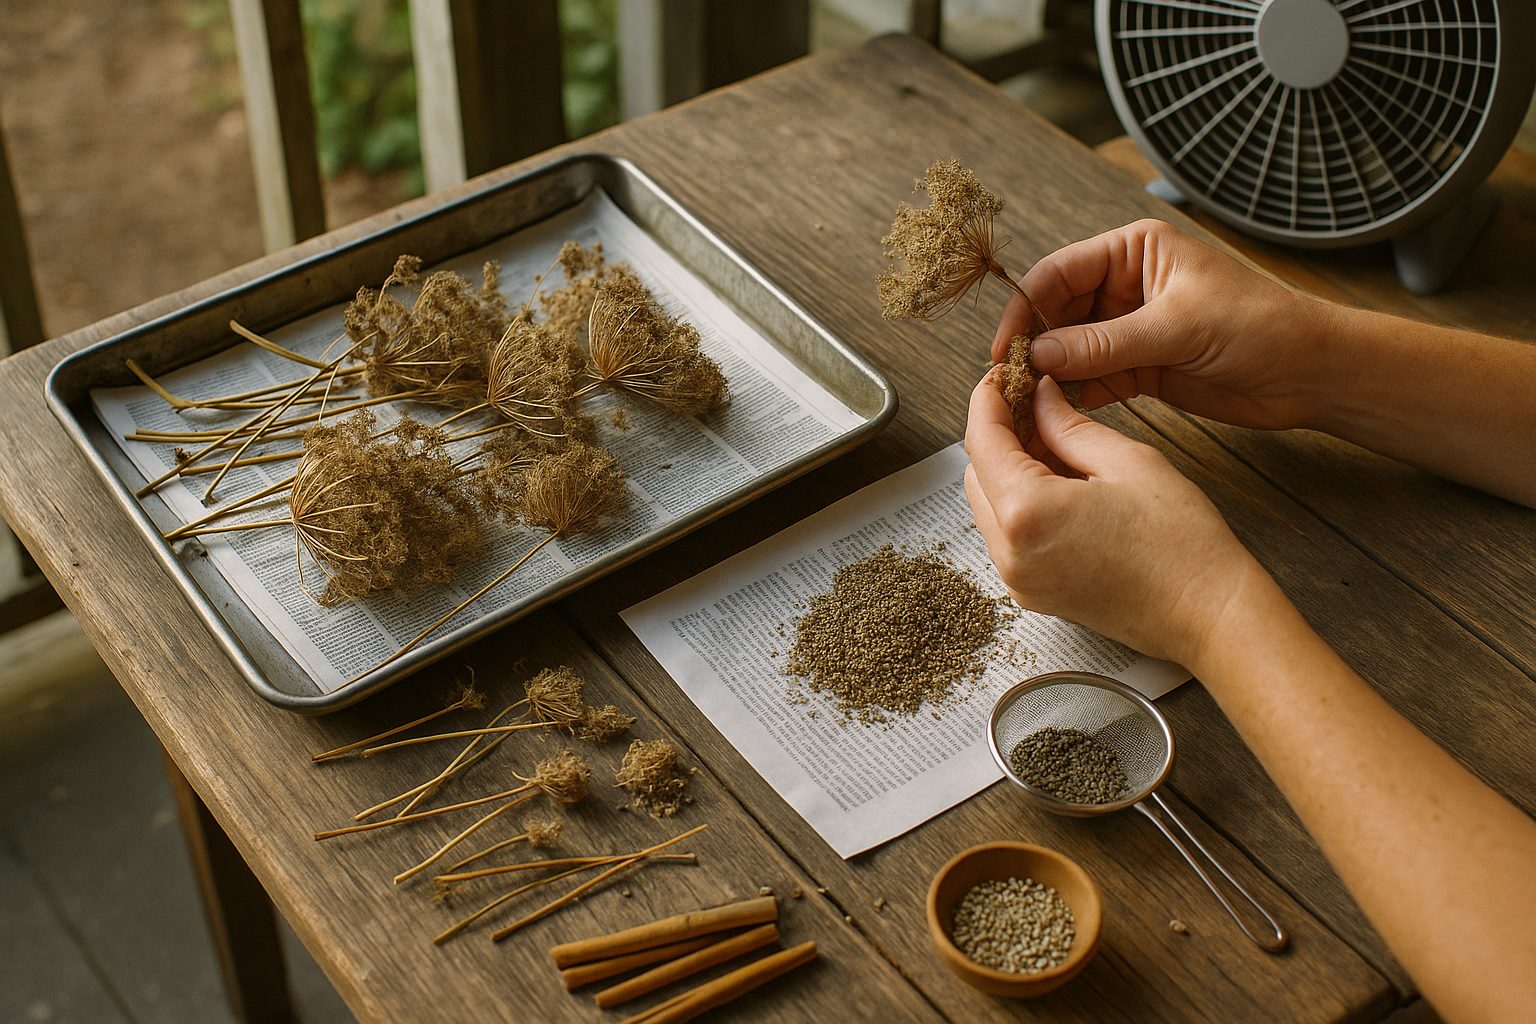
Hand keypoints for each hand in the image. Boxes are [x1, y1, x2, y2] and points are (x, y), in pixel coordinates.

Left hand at [964, 371, 1264, 665]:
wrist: (1208, 615)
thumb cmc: (1181, 545)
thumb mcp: (1127, 461)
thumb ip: (1069, 425)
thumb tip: (1039, 397)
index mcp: (1027, 512)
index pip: (982, 439)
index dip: (988, 398)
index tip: (1002, 375)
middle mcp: (1010, 552)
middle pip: (975, 473)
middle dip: (997, 433)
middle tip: (1032, 402)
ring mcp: (1018, 579)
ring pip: (987, 505)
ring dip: (1008, 469)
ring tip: (1052, 440)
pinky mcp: (1032, 593)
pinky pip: (1007, 536)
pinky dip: (1020, 503)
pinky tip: (1058, 481)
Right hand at [994, 219, 1332, 431]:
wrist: (1310, 373)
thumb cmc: (1261, 326)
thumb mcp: (1178, 328)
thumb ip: (1106, 342)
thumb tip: (1040, 353)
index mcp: (1135, 251)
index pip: (1060, 272)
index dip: (1026, 307)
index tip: (1006, 346)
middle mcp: (1126, 286)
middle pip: (1056, 312)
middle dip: (1035, 345)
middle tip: (1013, 381)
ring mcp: (1131, 328)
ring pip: (1070, 349)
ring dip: (1051, 374)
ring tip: (1029, 402)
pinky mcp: (1139, 366)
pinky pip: (1092, 378)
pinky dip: (1074, 394)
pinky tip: (1059, 412)